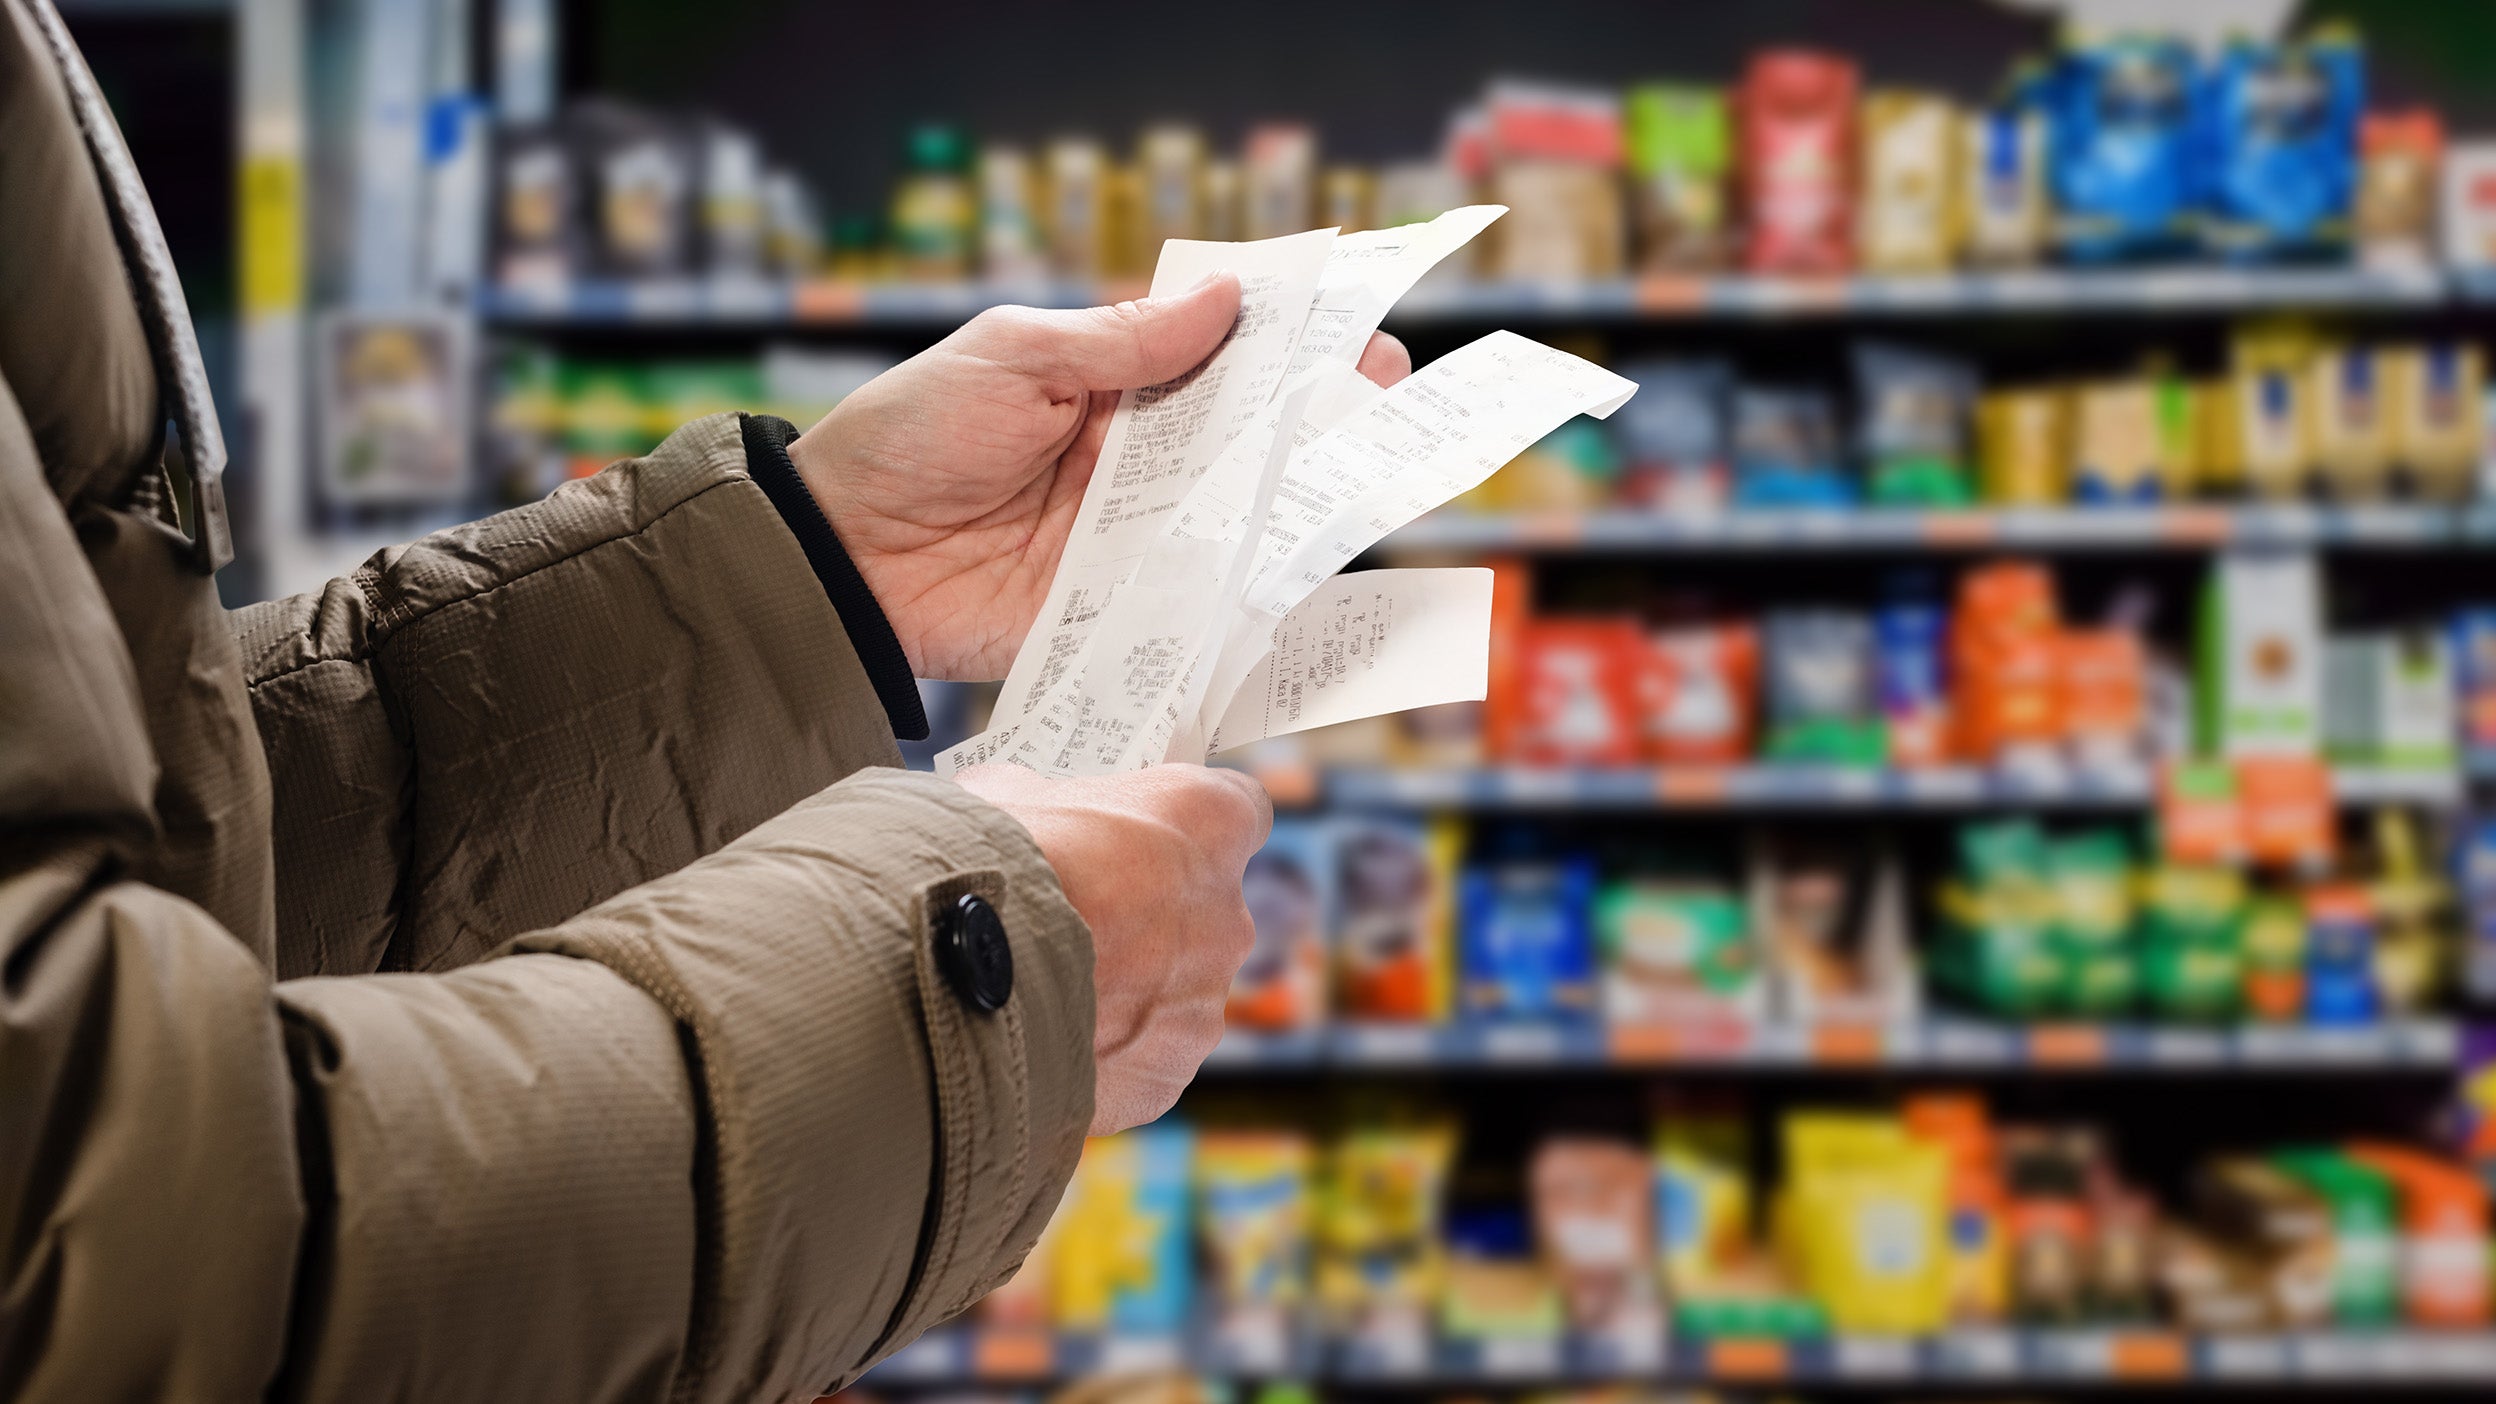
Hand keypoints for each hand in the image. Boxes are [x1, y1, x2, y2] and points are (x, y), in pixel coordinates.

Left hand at [788, 279, 1412, 679]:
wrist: (841, 558)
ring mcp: (1132, 539)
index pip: (1218, 357)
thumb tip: (1227, 298)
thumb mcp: (1012, 359)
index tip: (1359, 332)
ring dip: (1302, 503)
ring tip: (1371, 482)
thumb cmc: (908, 438)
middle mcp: (1134, 462)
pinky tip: (1309, 580)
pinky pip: (1198, 603)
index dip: (1289, 345)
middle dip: (1320, 420)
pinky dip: (1251, 596)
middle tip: (1386, 401)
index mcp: (1109, 385)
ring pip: (1238, 519)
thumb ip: (1121, 341)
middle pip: (1247, 440)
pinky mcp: (1119, 610)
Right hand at [951, 762, 1270, 1133]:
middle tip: (1079, 921)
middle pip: (1204, 912)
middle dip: (1149, 917)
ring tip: (1046, 991)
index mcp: (1207, 824)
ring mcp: (1203, 1002)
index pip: (1238, 810)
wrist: (952, 973)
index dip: (1190, 825)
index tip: (1152, 835)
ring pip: (1173, 993)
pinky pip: (1141, 1059)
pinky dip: (1102, 1054)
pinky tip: (1044, 1041)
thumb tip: (1025, 811)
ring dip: (1125, 991)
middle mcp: (1227, 914)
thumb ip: (1048, 802)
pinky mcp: (1168, 1073)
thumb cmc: (991, 862)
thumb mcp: (1010, 795)